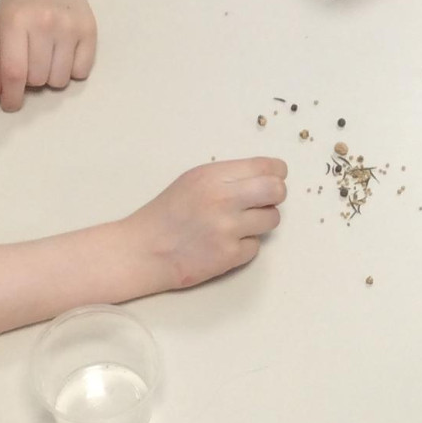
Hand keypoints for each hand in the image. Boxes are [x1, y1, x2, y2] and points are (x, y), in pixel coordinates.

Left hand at [0, 0, 96, 110]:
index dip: (12, 96)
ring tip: (47, 56)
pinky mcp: (90, 30)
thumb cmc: (19, 5)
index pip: (14, 72)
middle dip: (31, 80)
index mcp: (15, 22)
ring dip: (51, 77)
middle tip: (30, 61)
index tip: (11, 106)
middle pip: (38, 79)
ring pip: (60, 80)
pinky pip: (81, 73)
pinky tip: (65, 53)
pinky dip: (71, 71)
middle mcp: (45, 23)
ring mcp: (70, 27)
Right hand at [127, 157, 286, 291]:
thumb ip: (228, 177)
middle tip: (262, 202)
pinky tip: (223, 244)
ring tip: (237, 224)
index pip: (267, 167)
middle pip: (278, 191)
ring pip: (272, 219)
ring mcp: (227, 229)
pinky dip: (244, 246)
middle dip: (275, 196)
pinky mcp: (229, 255)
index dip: (276, 174)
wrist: (144, 250)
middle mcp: (223, 199)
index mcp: (213, 176)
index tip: (272, 179)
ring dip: (260, 222)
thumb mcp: (193, 180)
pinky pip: (256, 246)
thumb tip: (267, 177)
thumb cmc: (167, 214)